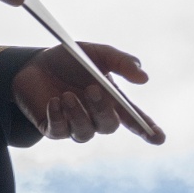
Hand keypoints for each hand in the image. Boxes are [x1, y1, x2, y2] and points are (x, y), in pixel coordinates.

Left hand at [11, 42, 158, 143]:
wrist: (35, 63)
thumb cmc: (72, 59)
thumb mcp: (98, 54)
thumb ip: (122, 62)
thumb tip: (144, 78)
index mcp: (113, 100)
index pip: (134, 119)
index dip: (147, 130)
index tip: (159, 138)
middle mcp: (96, 116)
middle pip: (108, 126)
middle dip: (102, 109)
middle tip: (92, 88)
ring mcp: (74, 124)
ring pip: (85, 133)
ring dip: (79, 114)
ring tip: (67, 94)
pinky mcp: (52, 128)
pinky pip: (59, 131)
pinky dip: (58, 117)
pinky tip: (54, 101)